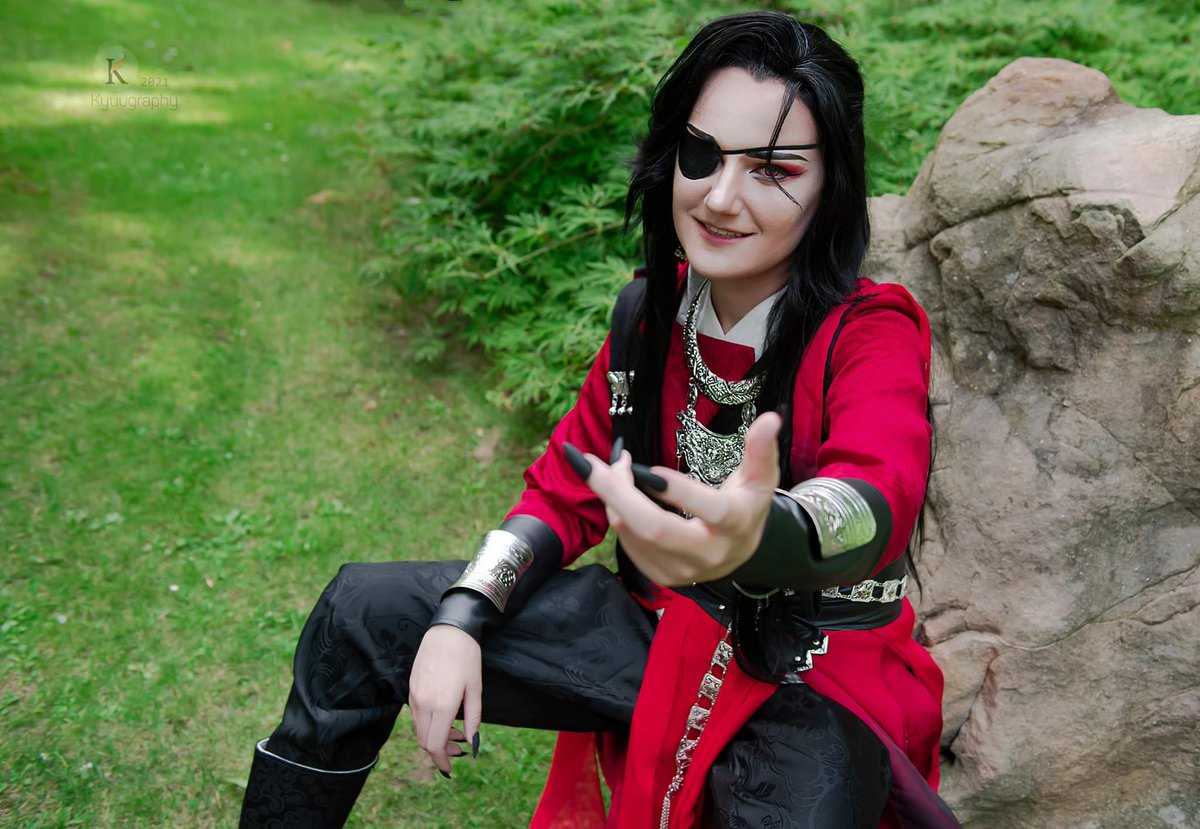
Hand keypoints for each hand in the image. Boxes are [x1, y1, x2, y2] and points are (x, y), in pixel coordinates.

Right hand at [408, 623, 481, 777]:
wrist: (448, 631)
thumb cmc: (466, 657)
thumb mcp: (475, 688)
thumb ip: (473, 718)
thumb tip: (473, 742)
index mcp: (442, 705)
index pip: (434, 745)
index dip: (442, 760)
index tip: (450, 767)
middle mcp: (423, 703)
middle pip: (424, 741)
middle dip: (439, 750)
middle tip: (458, 747)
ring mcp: (414, 696)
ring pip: (418, 729)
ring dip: (433, 736)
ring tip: (454, 731)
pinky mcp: (410, 688)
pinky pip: (415, 715)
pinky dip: (427, 723)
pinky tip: (442, 716)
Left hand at [569, 411, 781, 585]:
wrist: (739, 551)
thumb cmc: (746, 505)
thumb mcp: (760, 478)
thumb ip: (762, 450)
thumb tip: (770, 419)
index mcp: (736, 526)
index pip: (710, 510)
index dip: (676, 489)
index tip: (644, 466)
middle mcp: (708, 554)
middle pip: (654, 528)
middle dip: (617, 493)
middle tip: (592, 462)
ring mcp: (682, 571)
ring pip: (633, 534)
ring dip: (612, 497)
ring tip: (607, 467)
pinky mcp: (661, 576)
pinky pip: (627, 544)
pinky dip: (616, 513)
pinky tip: (618, 492)